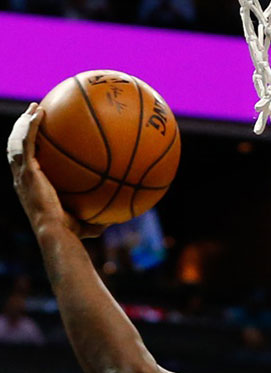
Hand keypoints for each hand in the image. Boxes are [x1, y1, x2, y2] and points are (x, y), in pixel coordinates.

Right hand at [7, 103, 104, 237]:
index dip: (28, 148)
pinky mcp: (27, 170)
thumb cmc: (70, 232)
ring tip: (35, 108)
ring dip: (24, 122)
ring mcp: (23, 173)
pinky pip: (27, 142)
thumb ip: (99, 217)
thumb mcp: (86, 222)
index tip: (39, 137)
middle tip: (35, 114)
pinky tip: (40, 113)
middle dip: (23, 128)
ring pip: (17, 141)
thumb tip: (120, 217)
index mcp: (31, 186)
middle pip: (17, 147)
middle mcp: (22, 178)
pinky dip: (31, 126)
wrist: (56, 231)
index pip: (26, 162)